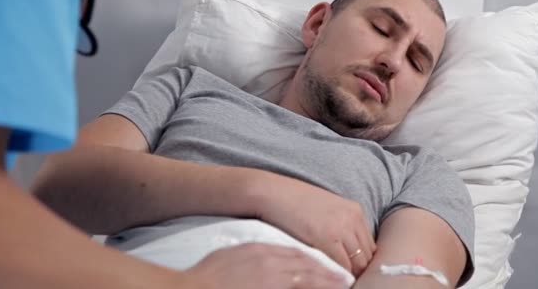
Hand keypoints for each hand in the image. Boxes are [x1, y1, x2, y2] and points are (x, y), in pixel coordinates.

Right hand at [180, 243, 347, 288]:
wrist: (192, 287)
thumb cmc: (207, 275)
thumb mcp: (232, 255)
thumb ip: (251, 256)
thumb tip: (259, 260)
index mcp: (261, 251)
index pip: (294, 253)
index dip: (313, 261)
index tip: (326, 266)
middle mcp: (270, 260)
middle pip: (305, 263)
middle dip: (326, 271)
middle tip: (345, 276)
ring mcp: (271, 276)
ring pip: (306, 277)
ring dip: (326, 281)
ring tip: (343, 284)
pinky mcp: (270, 286)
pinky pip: (297, 287)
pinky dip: (313, 288)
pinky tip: (326, 288)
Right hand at [253, 174, 375, 276]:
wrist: (272, 192)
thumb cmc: (293, 203)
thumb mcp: (326, 210)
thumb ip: (340, 227)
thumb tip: (346, 252)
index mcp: (354, 210)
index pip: (369, 246)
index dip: (361, 261)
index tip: (350, 270)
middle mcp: (352, 218)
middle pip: (366, 256)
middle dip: (357, 270)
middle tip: (343, 279)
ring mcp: (341, 227)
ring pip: (357, 264)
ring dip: (348, 275)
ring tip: (335, 281)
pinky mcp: (327, 238)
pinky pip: (341, 266)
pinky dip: (337, 275)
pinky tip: (327, 277)